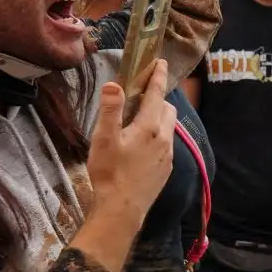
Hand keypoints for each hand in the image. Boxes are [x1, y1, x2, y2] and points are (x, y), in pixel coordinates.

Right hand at [88, 59, 176, 220]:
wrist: (122, 209)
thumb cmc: (110, 172)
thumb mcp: (103, 139)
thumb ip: (110, 110)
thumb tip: (115, 84)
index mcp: (149, 127)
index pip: (156, 94)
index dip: (156, 76)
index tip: (159, 62)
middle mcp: (164, 138)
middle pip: (166, 108)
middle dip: (158, 97)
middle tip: (143, 93)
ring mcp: (167, 155)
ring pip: (168, 127)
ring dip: (158, 117)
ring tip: (141, 118)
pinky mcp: (166, 169)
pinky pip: (166, 144)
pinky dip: (158, 135)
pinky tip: (143, 144)